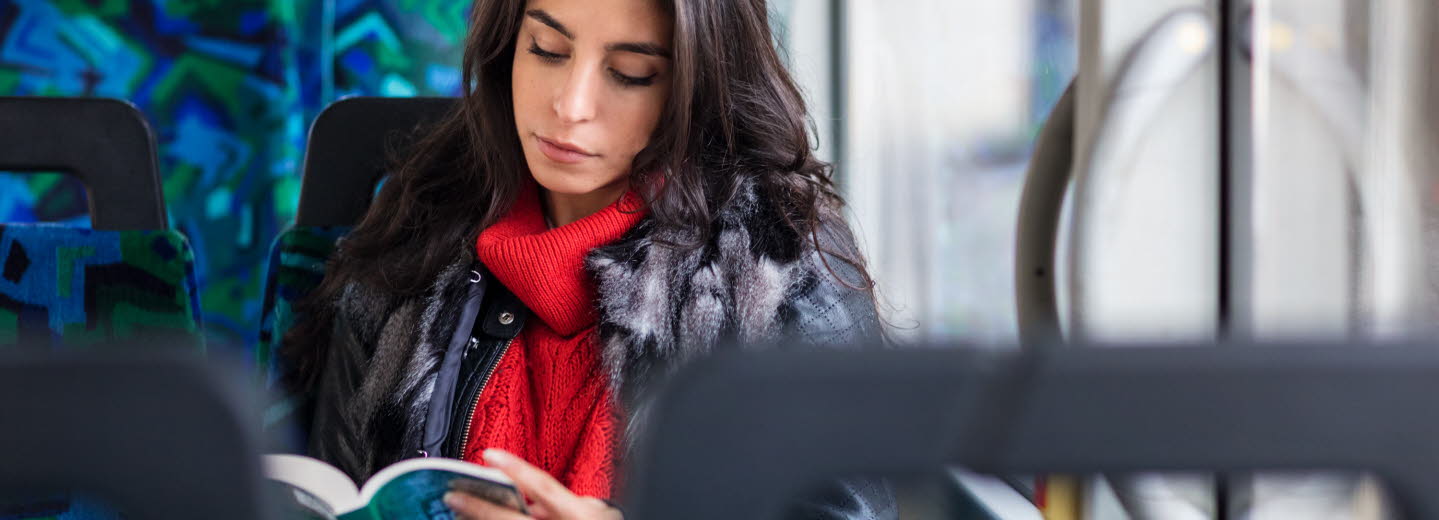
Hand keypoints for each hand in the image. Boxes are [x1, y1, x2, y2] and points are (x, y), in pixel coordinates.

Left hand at [445, 449, 621, 519]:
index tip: (488, 454)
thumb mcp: (602, 514)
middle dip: (479, 506)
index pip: (543, 486)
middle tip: (450, 494)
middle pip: (511, 518)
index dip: (516, 469)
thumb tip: (545, 498)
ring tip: (455, 512)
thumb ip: (572, 503)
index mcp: (578, 515)